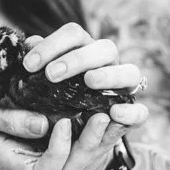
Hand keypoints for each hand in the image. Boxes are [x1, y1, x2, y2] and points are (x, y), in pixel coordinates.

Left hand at [22, 22, 148, 169]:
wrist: (71, 135)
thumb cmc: (52, 100)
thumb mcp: (39, 84)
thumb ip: (37, 65)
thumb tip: (30, 42)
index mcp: (85, 49)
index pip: (74, 34)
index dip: (51, 45)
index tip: (28, 65)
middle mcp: (108, 64)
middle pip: (105, 47)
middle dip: (78, 58)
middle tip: (52, 74)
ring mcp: (125, 87)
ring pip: (131, 71)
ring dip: (110, 74)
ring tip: (89, 81)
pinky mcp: (133, 113)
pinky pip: (141, 111)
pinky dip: (132, 112)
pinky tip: (113, 113)